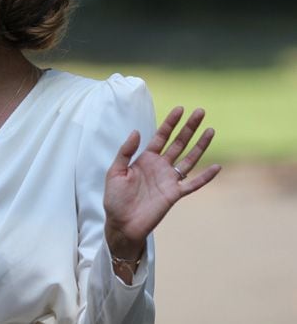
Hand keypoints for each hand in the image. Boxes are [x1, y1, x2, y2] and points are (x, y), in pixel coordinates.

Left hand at [103, 107, 220, 258]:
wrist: (121, 224)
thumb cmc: (115, 198)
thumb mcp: (115, 171)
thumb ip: (125, 152)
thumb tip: (137, 131)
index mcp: (145, 159)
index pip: (161, 136)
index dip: (170, 123)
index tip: (180, 109)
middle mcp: (160, 167)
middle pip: (178, 143)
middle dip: (189, 128)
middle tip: (200, 112)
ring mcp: (169, 180)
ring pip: (189, 159)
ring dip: (200, 146)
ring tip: (211, 130)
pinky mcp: (174, 195)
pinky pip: (193, 184)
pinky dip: (205, 177)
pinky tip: (217, 167)